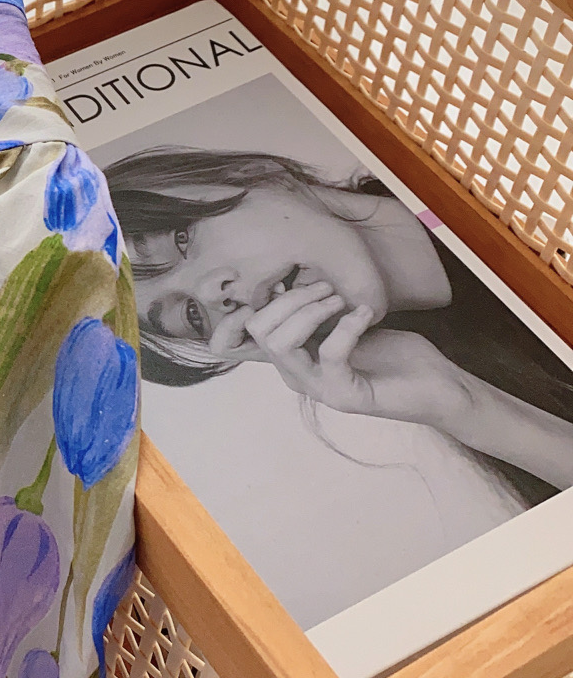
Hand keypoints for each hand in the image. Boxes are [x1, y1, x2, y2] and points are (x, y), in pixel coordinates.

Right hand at [208, 281, 477, 426]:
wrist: (437, 386)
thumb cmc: (394, 353)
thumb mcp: (344, 324)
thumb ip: (314, 312)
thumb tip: (287, 280)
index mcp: (291, 359)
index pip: (239, 339)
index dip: (244, 311)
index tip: (275, 284)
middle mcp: (297, 376)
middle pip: (260, 331)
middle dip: (289, 299)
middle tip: (327, 288)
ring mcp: (319, 389)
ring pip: (282, 343)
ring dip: (311, 311)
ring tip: (341, 300)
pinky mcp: (346, 396)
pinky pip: (330, 353)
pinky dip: (347, 325)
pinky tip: (364, 314)